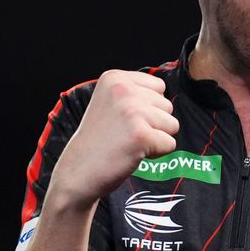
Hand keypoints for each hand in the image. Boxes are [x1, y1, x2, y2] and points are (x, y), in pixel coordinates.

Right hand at [50, 70, 179, 205]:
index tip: (125, 120)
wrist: (78, 172)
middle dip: (153, 123)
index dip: (148, 107)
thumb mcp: (110, 102)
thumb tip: (166, 96)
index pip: (159, 86)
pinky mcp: (141, 135)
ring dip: (155, 138)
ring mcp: (132, 111)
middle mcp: (123, 89)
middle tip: (125, 134)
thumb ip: (136, 93)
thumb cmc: (98, 141)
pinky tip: (132, 153)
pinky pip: (169, 144)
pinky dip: (156, 153)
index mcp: (114, 78)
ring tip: (129, 142)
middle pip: (167, 105)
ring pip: (172, 124)